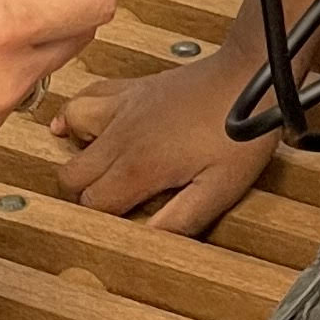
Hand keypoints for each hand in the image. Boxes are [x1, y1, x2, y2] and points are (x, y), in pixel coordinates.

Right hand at [58, 51, 276, 236]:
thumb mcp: (221, 189)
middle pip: (71, 173)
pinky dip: (76, 111)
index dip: (101, 219)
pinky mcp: (132, 88)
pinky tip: (78, 122)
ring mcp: (124, 107)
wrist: (249, 76)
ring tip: (93, 165)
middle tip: (110, 202)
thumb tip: (148, 243)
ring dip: (75, 149)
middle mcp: (122, 135)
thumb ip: (181, 219)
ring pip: (69, 127)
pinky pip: (88, 94)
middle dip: (82, 193)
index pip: (92, 202)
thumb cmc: (241, 130)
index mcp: (140, 165)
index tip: (118, 223)